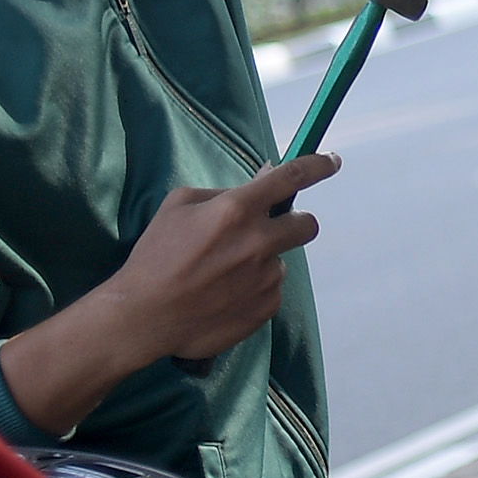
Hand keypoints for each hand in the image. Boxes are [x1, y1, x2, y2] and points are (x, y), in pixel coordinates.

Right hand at [110, 156, 334, 365]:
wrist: (145, 315)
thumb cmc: (156, 255)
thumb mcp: (178, 206)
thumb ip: (224, 192)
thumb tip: (265, 179)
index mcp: (236, 210)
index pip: (291, 179)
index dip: (318, 166)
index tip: (332, 162)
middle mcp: (259, 242)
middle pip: (307, 225)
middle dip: (295, 223)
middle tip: (268, 231)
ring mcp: (266, 278)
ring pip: (279, 260)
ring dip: (261, 262)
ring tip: (221, 276)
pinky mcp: (266, 307)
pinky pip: (270, 290)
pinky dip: (253, 289)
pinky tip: (223, 296)